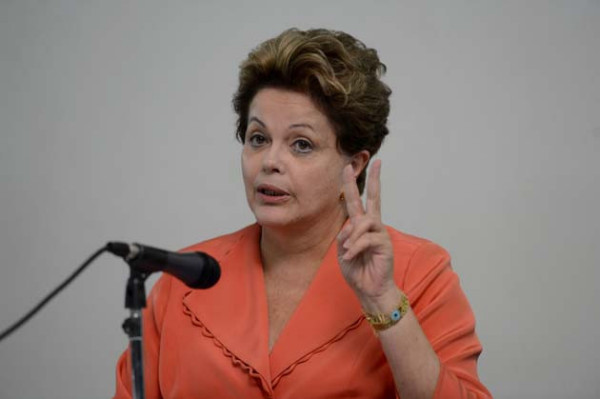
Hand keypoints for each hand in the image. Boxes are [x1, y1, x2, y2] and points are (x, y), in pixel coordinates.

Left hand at [337, 160, 399, 309]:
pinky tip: (351, 256)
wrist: (370, 290)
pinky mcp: (384, 244)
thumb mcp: (342, 250)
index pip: (357, 201)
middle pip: (372, 198)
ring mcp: (380, 233)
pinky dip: (355, 247)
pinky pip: (366, 239)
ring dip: (352, 235)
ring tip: (347, 250)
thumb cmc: (357, 270)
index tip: (349, 166)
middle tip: (372, 161)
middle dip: (372, 179)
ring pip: (364, 221)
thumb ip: (344, 235)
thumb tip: (351, 225)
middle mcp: (372, 226)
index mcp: (360, 225)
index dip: (353, 184)